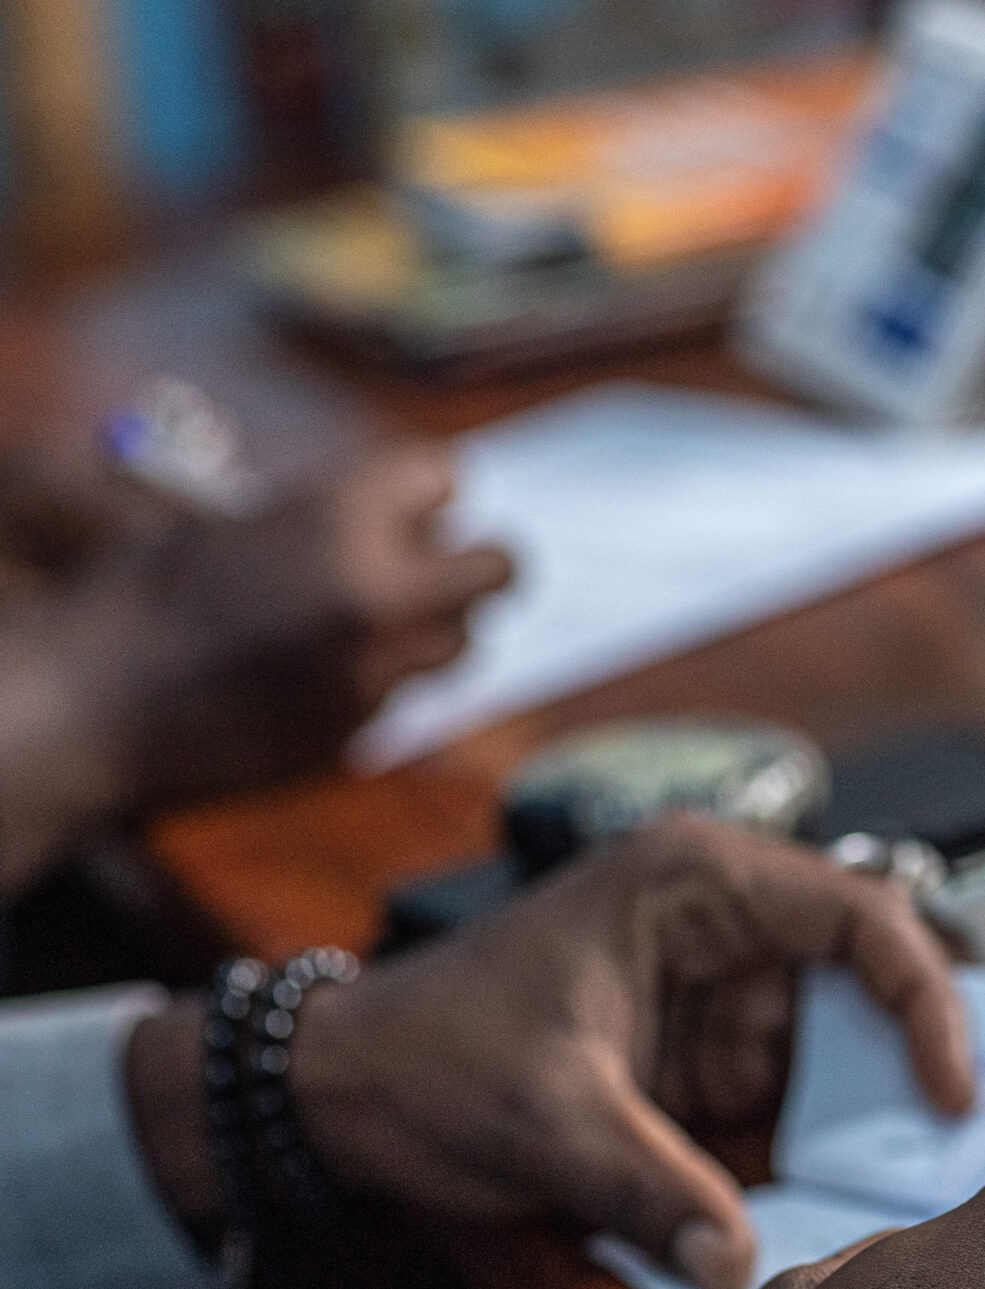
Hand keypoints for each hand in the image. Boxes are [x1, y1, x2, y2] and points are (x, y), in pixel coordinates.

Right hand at [0, 442, 510, 885]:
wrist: (97, 703)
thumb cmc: (149, 597)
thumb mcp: (240, 521)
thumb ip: (334, 517)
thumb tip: (418, 517)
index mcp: (341, 515)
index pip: (447, 476)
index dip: (428, 490)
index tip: (417, 504)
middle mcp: (380, 588)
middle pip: (499, 566)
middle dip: (479, 562)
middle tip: (452, 564)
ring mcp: (380, 666)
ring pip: (464, 639)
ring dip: (434, 627)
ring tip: (369, 621)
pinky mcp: (366, 728)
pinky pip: (407, 691)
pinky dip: (383, 678)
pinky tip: (318, 672)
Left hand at [126, 817, 973, 1288]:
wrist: (342, 1090)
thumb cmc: (431, 1056)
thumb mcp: (548, 1120)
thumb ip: (651, 1190)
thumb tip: (737, 1266)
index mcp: (696, 884)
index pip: (860, 915)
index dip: (924, 998)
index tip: (950, 1089)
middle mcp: (725, 925)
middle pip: (869, 983)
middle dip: (913, 1065)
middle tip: (955, 1150)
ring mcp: (719, 994)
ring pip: (842, 1051)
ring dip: (872, 1116)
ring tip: (908, 1184)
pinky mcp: (706, 1058)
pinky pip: (793, 1102)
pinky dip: (821, 1149)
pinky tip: (844, 1196)